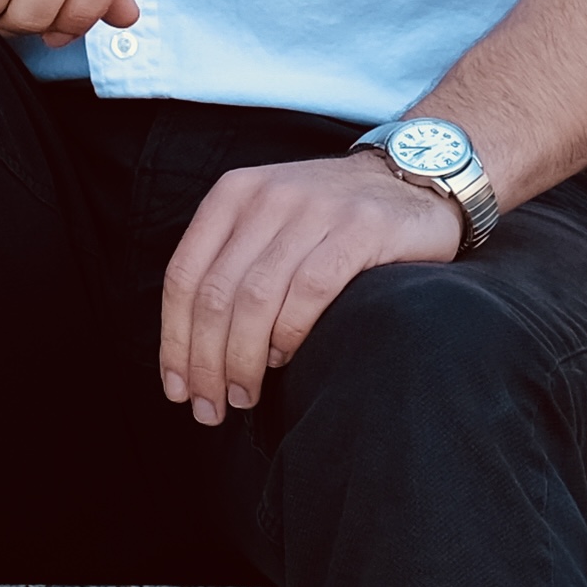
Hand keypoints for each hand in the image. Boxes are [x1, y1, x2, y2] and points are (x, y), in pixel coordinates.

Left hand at [159, 149, 462, 426]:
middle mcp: (268, 197)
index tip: (175, 388)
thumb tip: (193, 350)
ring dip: (243, 359)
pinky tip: (285, 358)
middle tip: (210, 407)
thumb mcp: (269, 223)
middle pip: (215, 294)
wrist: (413, 179)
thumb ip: (231, 267)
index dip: (174, 340)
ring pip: (256, 298)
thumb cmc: (332, 218)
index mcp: (233, 194)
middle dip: (205, 362)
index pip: (183, 276)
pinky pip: (310, 290)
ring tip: (244, 395)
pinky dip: (290, 332)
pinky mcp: (361, 228)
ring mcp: (314, 209)